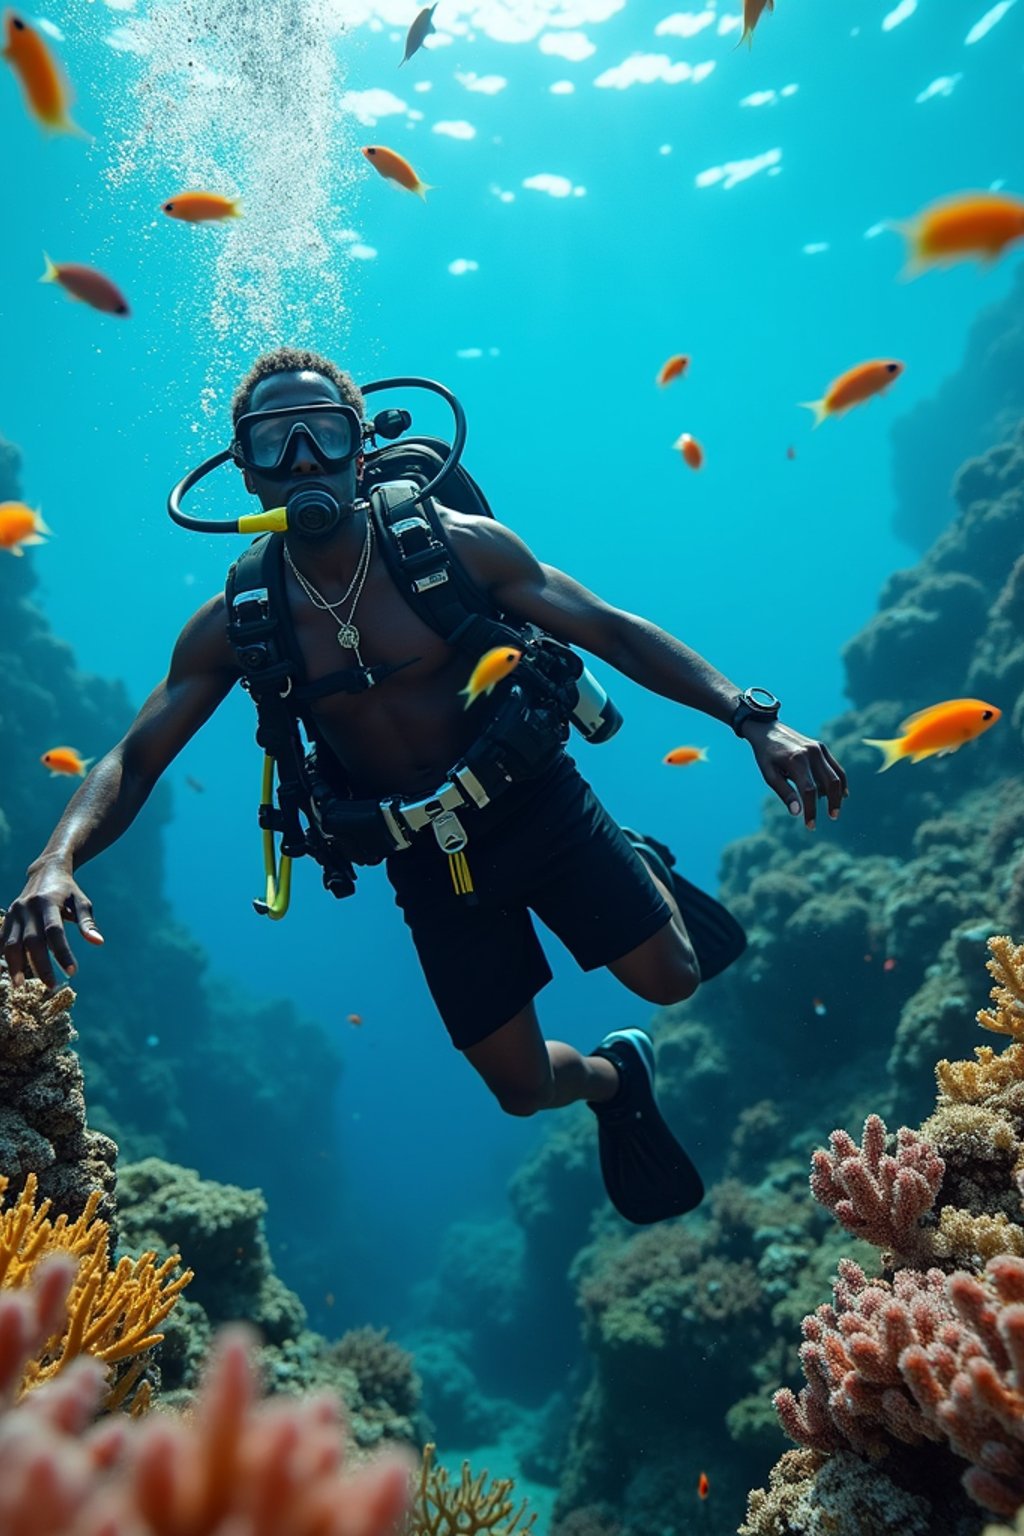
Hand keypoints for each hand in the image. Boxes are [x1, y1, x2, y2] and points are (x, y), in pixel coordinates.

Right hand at [1, 863, 103, 990]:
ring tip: (20, 985)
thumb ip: (87, 923)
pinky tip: (5, 972)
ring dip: (15, 965)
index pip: (55, 931)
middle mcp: (29, 907)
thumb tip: (98, 943)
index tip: (72, 972)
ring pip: (11, 942)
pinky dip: (2, 956)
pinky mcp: (7, 917)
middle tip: (51, 986)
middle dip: (40, 965)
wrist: (46, 871)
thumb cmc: (68, 892)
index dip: (62, 953)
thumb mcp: (81, 902)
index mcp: (49, 902)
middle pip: (32, 940)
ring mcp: (15, 912)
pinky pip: (1, 939)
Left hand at [742, 720, 848, 828]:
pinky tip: (841, 794)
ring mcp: (818, 749)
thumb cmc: (766, 756)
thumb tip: (797, 813)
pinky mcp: (821, 747)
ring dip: (838, 794)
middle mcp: (810, 753)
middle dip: (833, 803)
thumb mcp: (769, 775)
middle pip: (829, 783)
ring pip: (836, 775)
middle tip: (832, 817)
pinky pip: (836, 767)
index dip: (811, 810)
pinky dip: (840, 781)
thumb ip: (785, 793)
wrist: (767, 730)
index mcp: (795, 760)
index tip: (811, 825)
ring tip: (833, 809)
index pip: (809, 790)